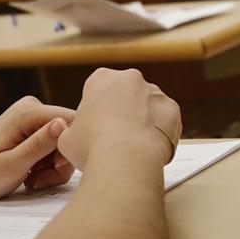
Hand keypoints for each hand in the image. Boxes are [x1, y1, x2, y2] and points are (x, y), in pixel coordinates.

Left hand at [0, 97, 77, 199]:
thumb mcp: (12, 165)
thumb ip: (39, 145)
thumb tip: (63, 124)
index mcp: (27, 113)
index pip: (72, 121)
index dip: (71, 148)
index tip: (54, 169)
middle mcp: (32, 107)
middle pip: (69, 134)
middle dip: (61, 161)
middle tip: (40, 180)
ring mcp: (33, 115)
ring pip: (63, 142)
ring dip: (54, 166)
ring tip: (33, 178)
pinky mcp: (33, 125)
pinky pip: (54, 144)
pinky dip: (48, 162)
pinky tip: (32, 172)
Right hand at [59, 68, 181, 169]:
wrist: (126, 160)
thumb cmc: (93, 147)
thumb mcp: (67, 137)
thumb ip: (73, 129)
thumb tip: (75, 134)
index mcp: (102, 78)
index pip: (98, 89)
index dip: (96, 109)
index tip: (96, 126)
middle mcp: (130, 79)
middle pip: (125, 94)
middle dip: (122, 111)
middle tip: (115, 135)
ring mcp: (154, 92)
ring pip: (147, 105)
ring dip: (142, 120)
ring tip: (132, 145)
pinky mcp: (173, 109)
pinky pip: (165, 119)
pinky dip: (159, 131)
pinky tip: (148, 146)